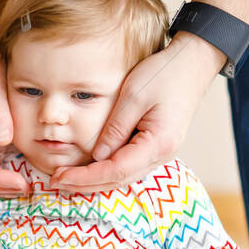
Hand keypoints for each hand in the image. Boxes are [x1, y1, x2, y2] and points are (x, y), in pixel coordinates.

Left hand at [51, 34, 225, 190]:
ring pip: (124, 178)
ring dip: (95, 182)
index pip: (115, 171)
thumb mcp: (133, 95)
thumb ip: (115, 128)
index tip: (59, 177)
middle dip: (85, 185)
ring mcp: (161, 153)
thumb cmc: (165, 73)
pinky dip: (107, 172)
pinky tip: (88, 170)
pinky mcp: (157, 147)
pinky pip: (129, 167)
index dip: (85, 177)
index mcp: (158, 144)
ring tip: (67, 180)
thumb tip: (97, 157)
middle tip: (55, 182)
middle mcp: (162, 155)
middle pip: (119, 181)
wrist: (193, 64)